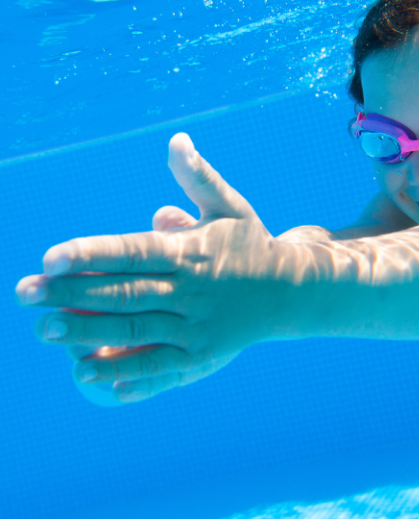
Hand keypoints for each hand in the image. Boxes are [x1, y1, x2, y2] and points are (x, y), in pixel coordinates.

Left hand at [16, 133, 287, 403]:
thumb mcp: (230, 207)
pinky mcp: (202, 357)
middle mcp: (191, 291)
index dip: (91, 255)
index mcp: (191, 252)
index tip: (49, 259)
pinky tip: (92, 379)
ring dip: (87, 335)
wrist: (291, 291)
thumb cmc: (250, 245)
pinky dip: (127, 376)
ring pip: (136, 332)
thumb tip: (176, 139)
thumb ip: (198, 178)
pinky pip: (162, 370)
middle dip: (72, 295)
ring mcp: (196, 328)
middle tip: (25, 296)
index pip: (134, 252)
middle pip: (124, 293)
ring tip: (44, 331)